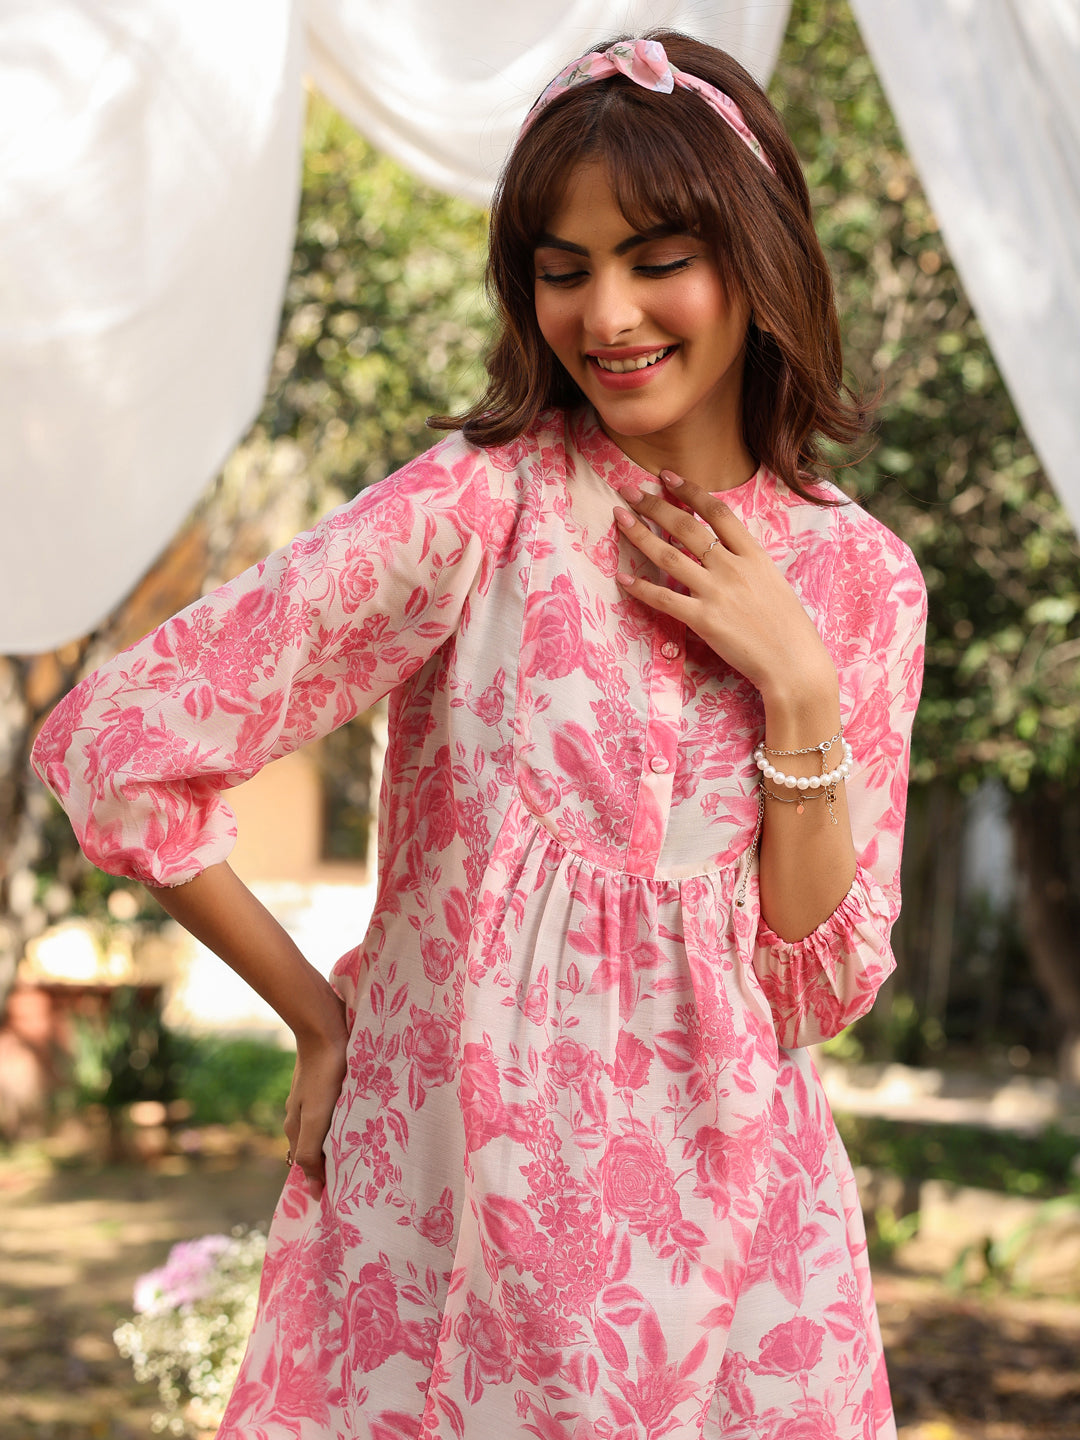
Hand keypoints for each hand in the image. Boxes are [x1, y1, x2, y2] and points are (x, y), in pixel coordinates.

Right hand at [284, 1000, 348, 1200]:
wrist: (324, 1028)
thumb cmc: (323, 1075)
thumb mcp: (315, 1117)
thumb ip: (309, 1151)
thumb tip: (312, 1187)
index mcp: (295, 1126)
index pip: (305, 1164)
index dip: (319, 1181)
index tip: (337, 1200)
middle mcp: (301, 1114)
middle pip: (314, 1148)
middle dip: (330, 1165)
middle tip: (354, 1183)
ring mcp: (313, 1096)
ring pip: (325, 1129)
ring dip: (339, 1144)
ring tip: (363, 1158)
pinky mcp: (329, 1081)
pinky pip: (336, 1110)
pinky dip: (345, 1123)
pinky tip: (362, 1123)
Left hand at [613, 470, 834, 704]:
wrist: (794, 663)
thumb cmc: (787, 627)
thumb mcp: (773, 581)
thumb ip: (746, 562)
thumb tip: (722, 549)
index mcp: (753, 555)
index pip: (717, 512)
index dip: (689, 491)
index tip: (666, 477)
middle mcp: (732, 568)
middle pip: (686, 527)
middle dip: (654, 505)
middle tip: (630, 492)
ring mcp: (716, 593)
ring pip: (669, 556)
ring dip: (640, 534)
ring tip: (619, 518)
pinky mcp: (703, 620)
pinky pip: (664, 599)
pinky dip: (641, 588)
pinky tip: (622, 578)